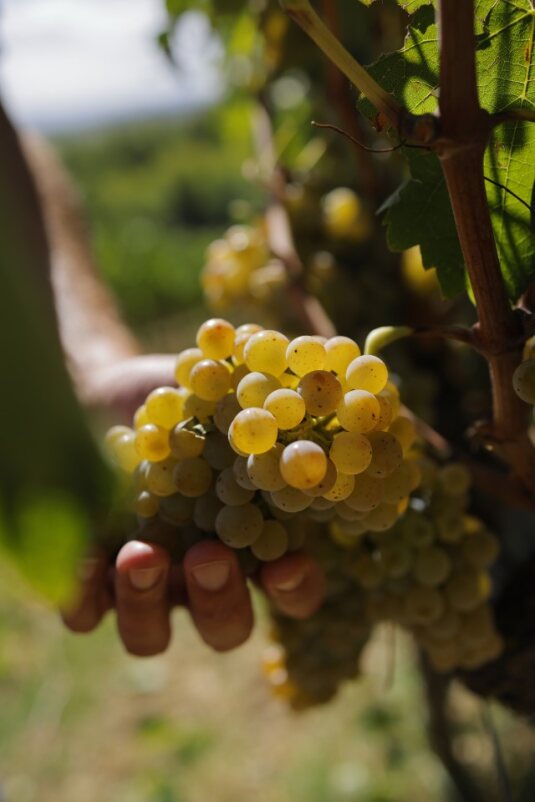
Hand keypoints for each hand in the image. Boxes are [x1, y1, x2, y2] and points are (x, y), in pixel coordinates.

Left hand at [63, 354, 326, 654]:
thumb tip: (319, 352)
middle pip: (224, 627)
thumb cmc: (174, 397)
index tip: (286, 563)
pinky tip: (88, 552)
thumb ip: (262, 388)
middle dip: (220, 601)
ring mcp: (142, 586)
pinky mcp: (86, 580)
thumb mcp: (219, 386)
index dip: (294, 588)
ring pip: (150, 635)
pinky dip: (85, 593)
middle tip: (208, 556)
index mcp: (247, 542)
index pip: (289, 588)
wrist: (97, 395)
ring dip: (149, 604)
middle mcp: (199, 576)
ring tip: (142, 552)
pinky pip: (85, 611)